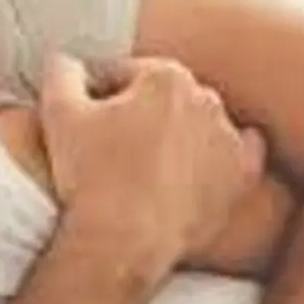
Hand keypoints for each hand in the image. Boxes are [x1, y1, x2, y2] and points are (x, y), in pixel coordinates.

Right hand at [38, 54, 266, 278]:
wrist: (124, 242)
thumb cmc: (91, 178)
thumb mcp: (59, 113)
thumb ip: (62, 71)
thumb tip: (68, 61)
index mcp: (165, 77)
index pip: (125, 75)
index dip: (99, 98)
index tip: (87, 123)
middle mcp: (206, 99)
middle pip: (164, 98)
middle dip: (140, 114)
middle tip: (112, 149)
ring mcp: (228, 138)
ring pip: (198, 124)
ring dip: (177, 136)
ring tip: (146, 168)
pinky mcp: (241, 177)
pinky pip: (243, 151)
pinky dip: (223, 155)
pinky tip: (201, 165)